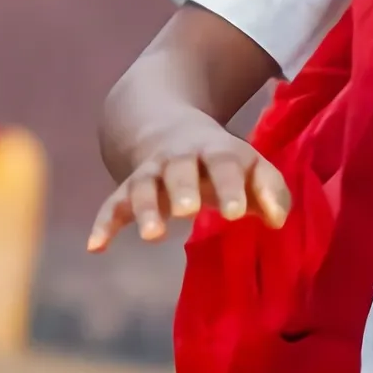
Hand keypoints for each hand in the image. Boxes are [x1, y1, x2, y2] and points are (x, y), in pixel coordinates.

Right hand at [84, 112, 290, 250]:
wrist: (164, 126)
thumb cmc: (219, 160)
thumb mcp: (249, 164)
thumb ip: (269, 189)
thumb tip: (277, 220)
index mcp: (214, 150)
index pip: (224, 164)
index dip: (229, 187)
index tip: (236, 214)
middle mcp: (178, 158)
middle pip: (177, 170)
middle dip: (181, 189)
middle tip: (187, 212)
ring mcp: (149, 172)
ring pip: (143, 186)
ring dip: (145, 208)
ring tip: (152, 236)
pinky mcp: (126, 189)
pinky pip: (112, 204)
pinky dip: (103, 224)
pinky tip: (95, 247)